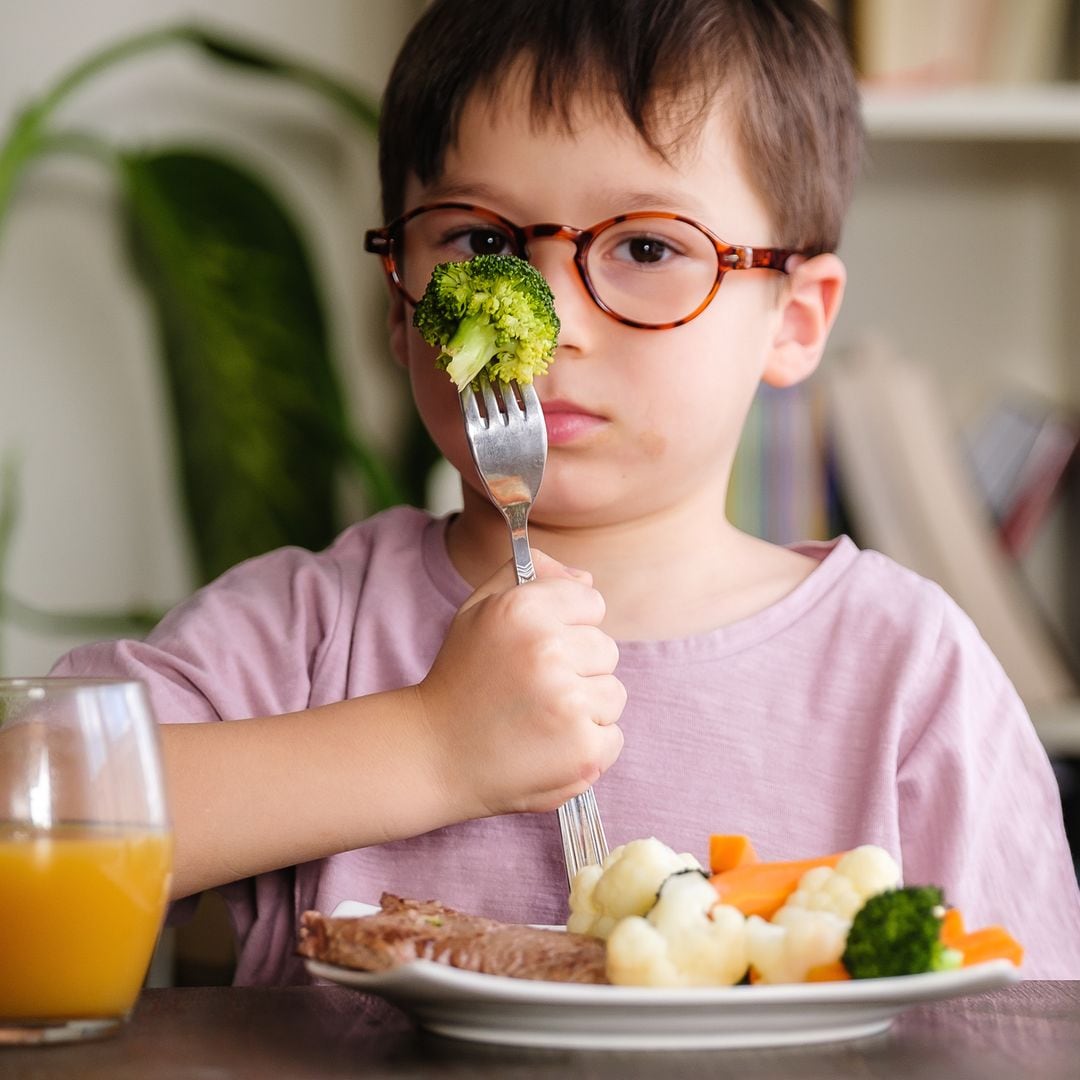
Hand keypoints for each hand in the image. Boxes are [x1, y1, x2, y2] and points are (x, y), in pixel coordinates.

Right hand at [414, 550, 625, 818]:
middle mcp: (547, 650)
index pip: (592, 602)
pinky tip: (546, 745)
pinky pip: (612, 736)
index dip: (568, 626)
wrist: (435, 755)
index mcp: (523, 609)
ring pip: (613, 693)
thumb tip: (585, 577)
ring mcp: (568, 702)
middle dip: (578, 668)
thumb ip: (527, 576)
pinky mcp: (583, 749)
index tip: (540, 647)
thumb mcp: (479, 611)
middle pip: (606, 649)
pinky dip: (585, 746)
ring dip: (584, 708)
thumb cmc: (462, 678)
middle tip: (533, 689)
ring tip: (539, 718)